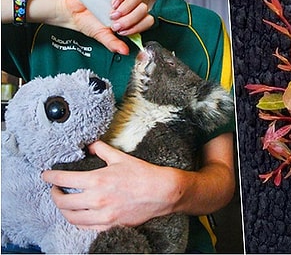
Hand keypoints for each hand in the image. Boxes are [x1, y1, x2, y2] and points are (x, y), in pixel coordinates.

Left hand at [42, 141, 179, 230]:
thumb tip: (89, 144)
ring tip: (64, 203)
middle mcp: (97, 199)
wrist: (163, 192)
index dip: (50, 177)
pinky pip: (85, 227)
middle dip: (53, 195)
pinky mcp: (110, 224)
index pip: (63, 179)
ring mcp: (103, 215)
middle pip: (62, 202)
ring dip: (63, 210)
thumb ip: (101, 149)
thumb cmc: (144, 174)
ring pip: (71, 217)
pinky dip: (77, 221)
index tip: (46, 175)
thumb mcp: (121, 157)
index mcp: (97, 180)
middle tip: (54, 189)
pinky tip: (78, 214)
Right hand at [60, 0, 153, 54]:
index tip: (123, 32)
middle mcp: (131, 4)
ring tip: (113, 14)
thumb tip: (125, 51)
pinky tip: (112, 3)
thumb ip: (114, 43)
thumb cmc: (89, 22)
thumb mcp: (102, 36)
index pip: (147, 20)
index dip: (138, 27)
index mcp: (132, 17)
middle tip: (115, 25)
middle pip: (143, 9)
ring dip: (127, 7)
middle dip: (130, 20)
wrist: (72, 12)